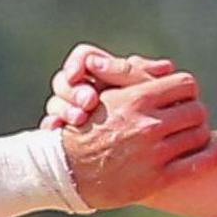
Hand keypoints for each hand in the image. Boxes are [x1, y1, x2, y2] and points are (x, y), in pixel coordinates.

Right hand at [44, 43, 176, 131]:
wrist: (149, 159)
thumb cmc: (159, 119)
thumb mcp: (152, 97)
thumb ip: (155, 81)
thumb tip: (166, 67)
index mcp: (105, 73)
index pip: (83, 57)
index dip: (78, 62)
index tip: (79, 73)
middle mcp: (85, 89)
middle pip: (64, 80)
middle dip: (74, 90)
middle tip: (89, 101)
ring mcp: (74, 111)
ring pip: (55, 103)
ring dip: (64, 108)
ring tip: (79, 118)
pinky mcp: (67, 133)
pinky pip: (51, 126)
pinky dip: (52, 125)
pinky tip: (56, 129)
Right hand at [58, 68, 216, 207]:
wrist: (66, 171)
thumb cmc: (85, 127)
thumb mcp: (104, 96)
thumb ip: (133, 77)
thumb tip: (166, 65)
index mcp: (135, 100)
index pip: (186, 84)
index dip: (186, 90)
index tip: (182, 97)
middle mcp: (147, 125)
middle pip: (197, 110)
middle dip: (194, 113)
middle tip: (190, 118)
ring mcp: (154, 153)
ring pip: (200, 135)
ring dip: (200, 134)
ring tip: (193, 135)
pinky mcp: (157, 179)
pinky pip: (198, 163)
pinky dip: (213, 155)